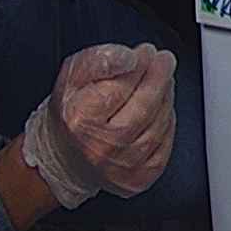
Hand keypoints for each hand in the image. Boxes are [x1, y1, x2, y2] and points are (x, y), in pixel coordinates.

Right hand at [18, 44, 176, 206]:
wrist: (63, 158)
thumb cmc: (70, 116)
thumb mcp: (72, 78)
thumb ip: (99, 60)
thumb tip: (128, 57)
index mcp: (79, 121)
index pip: (121, 88)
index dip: (139, 65)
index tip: (146, 52)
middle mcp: (100, 148)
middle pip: (145, 106)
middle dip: (160, 77)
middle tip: (163, 60)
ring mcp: (121, 166)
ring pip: (159, 123)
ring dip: (165, 96)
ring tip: (159, 82)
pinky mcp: (138, 178)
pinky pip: (165, 142)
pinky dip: (167, 121)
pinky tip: (158, 109)